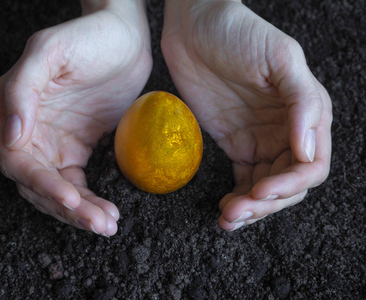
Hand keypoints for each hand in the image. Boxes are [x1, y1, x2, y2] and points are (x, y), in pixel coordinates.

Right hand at [0, 0, 151, 235]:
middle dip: (67, 208)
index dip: (43, 185)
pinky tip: (107, 210)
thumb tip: (11, 135)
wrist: (125, 38)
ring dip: (80, 211)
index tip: (72, 199)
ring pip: (59, 189)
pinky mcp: (76, 148)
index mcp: (11, 108)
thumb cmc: (88, 37)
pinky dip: (91, 200)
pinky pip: (79, 182)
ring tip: (108, 225)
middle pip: (38, 183)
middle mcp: (28, 131)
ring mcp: (53, 142)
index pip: (18, 161)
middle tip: (99, 224)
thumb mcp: (50, 50)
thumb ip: (23, 89)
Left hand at [162, 0, 331, 230]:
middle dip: (265, 204)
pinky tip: (225, 208)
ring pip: (264, 187)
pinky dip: (236, 198)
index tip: (260, 190)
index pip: (310, 166)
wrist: (194, 27)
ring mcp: (259, 140)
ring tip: (226, 218)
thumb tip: (307, 150)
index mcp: (306, 113)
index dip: (289, 185)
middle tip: (235, 213)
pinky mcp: (234, 143)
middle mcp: (286, 132)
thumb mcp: (280, 58)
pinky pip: (242, 179)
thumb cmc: (238, 32)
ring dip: (249, 208)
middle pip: (287, 185)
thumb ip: (302, 103)